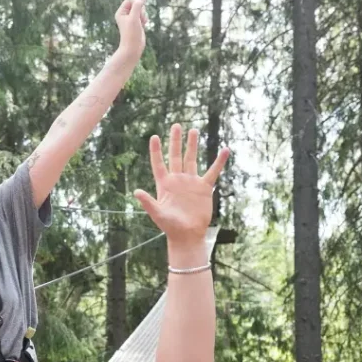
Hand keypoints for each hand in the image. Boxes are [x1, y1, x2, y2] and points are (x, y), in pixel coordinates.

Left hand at [114, 0, 147, 62]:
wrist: (133, 47)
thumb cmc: (131, 33)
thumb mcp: (134, 17)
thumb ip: (138, 5)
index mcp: (121, 12)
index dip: (136, 3)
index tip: (138, 12)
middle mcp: (125, 14)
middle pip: (137, 3)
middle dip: (141, 10)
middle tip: (139, 19)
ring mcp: (131, 18)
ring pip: (141, 9)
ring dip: (144, 15)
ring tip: (141, 23)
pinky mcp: (137, 22)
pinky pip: (143, 14)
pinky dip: (145, 19)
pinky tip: (143, 26)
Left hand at [134, 124, 227, 244]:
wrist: (188, 235)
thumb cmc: (170, 227)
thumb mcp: (157, 214)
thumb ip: (148, 202)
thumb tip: (136, 191)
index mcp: (164, 185)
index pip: (159, 164)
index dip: (156, 151)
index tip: (154, 136)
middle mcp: (177, 181)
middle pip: (175, 156)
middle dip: (175, 141)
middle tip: (176, 125)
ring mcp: (191, 183)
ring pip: (191, 159)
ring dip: (192, 146)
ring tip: (194, 130)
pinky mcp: (204, 188)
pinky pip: (212, 171)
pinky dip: (219, 161)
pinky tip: (225, 150)